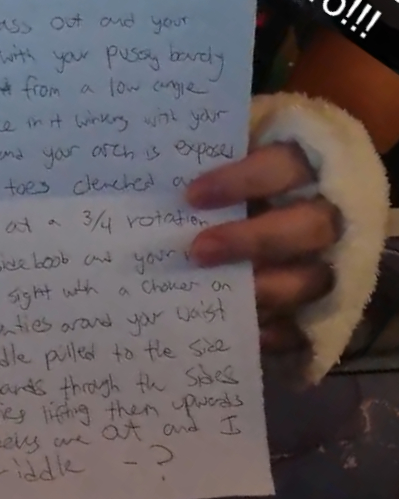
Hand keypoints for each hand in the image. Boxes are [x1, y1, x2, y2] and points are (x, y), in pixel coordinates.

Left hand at [186, 141, 341, 355]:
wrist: (287, 219)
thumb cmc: (245, 188)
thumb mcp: (237, 166)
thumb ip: (213, 171)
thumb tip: (165, 181)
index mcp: (306, 167)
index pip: (283, 166)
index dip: (241, 181)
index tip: (191, 196)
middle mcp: (326, 214)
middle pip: (309, 226)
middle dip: (253, 240)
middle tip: (198, 251)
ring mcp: (332, 261)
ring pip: (315, 278)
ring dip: (266, 289)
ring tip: (217, 297)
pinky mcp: (326, 304)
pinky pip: (310, 323)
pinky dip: (277, 332)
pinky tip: (245, 332)